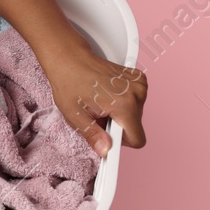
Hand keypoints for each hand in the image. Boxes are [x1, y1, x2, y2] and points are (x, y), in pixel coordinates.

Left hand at [35, 41, 147, 157]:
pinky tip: (108, 94)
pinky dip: (123, 103)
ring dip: (119, 115)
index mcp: (124, 104)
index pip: (137, 140)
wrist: (70, 58)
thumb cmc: (70, 83)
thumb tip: (105, 150)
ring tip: (101, 102)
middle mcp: (137, 93)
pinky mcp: (139, 78)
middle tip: (98, 114)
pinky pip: (136, 102)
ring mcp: (140, 84)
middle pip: (135, 127)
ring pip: (136, 115)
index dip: (121, 144)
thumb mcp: (75, 116)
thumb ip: (93, 135)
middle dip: (117, 127)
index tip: (108, 139)